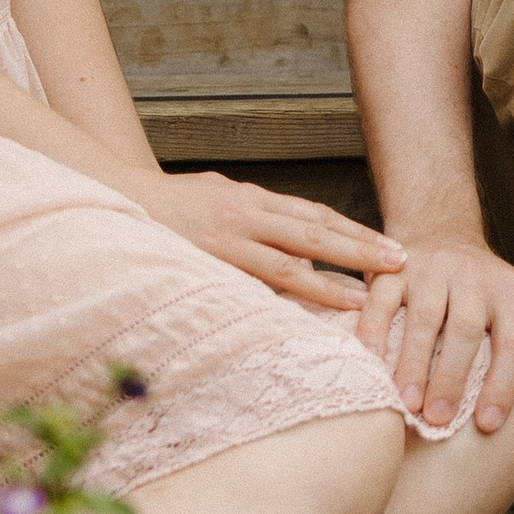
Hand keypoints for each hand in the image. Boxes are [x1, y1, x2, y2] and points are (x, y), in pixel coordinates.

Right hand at [146, 170, 406, 314]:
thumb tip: (295, 233)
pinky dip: (278, 301)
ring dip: (328, 283)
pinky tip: (301, 318)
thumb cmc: (170, 206)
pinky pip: (248, 285)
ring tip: (362, 299)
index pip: (315, 215)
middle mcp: (244, 216)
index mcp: (251, 199)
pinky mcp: (204, 265)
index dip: (355, 231)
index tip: (390, 246)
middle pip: (313, 233)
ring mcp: (224, 242)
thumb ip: (255, 214)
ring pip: (285, 263)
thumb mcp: (218, 196)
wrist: (114, 203)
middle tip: (399, 264)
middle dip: (358, 250)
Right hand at [357, 233, 513, 435]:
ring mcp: (430, 269)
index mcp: (511, 292)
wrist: (441, 232)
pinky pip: (381, 301)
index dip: (503, 385)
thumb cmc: (486, 293)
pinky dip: (373, 332)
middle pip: (466, 330)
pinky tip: (370, 364)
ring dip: (414, 363)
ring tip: (407, 404)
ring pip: (424, 318)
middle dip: (452, 378)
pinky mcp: (393, 270)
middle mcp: (473, 276)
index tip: (487, 425)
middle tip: (439, 420)